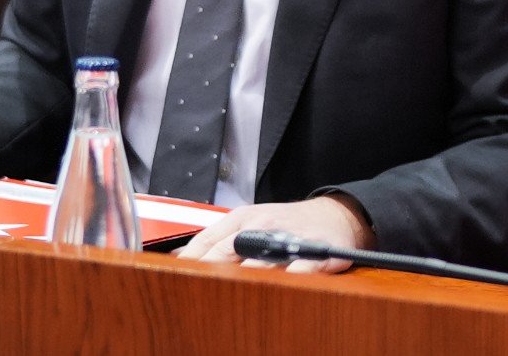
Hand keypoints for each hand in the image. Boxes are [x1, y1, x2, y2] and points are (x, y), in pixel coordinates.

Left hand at [176, 196, 374, 273]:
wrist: (336, 214)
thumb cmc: (287, 223)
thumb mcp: (248, 222)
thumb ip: (215, 240)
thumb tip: (177, 258)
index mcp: (243, 219)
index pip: (208, 241)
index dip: (189, 262)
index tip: (171, 282)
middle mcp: (264, 226)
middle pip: (229, 250)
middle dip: (211, 271)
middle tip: (194, 293)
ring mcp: (291, 237)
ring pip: (263, 258)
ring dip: (247, 275)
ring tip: (231, 292)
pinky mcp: (318, 250)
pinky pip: (303, 266)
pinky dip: (292, 276)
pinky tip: (282, 285)